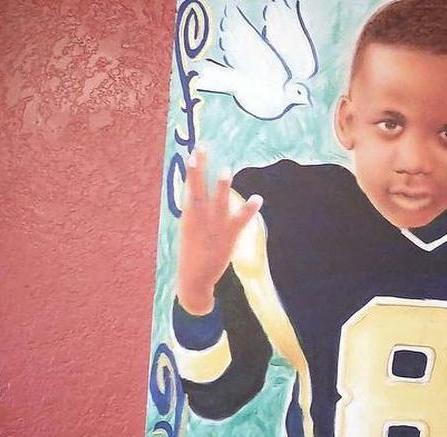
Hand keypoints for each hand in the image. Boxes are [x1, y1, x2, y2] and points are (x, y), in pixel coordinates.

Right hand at [175, 148, 262, 314]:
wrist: (193, 279)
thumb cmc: (193, 251)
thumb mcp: (191, 228)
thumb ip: (195, 210)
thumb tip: (197, 193)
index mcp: (188, 215)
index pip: (189, 187)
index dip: (192, 169)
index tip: (194, 152)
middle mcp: (199, 218)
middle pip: (197, 189)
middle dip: (198, 169)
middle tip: (201, 148)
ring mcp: (213, 227)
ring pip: (217, 203)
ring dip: (221, 188)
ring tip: (225, 170)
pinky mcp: (228, 237)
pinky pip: (240, 221)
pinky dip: (249, 210)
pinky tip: (258, 198)